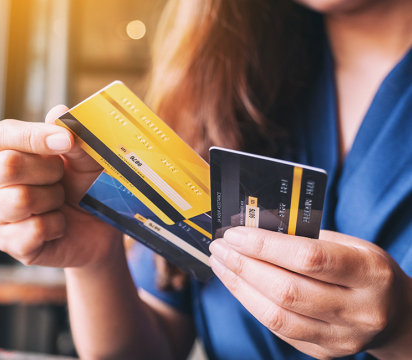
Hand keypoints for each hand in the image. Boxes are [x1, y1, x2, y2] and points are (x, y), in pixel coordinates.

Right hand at [0, 105, 122, 268]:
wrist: (99, 230)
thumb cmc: (87, 188)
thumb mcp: (89, 161)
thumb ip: (76, 138)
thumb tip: (59, 112)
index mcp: (11, 152)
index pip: (3, 134)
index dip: (34, 136)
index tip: (67, 141)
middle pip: (6, 166)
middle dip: (47, 171)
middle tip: (63, 179)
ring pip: (20, 199)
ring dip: (53, 200)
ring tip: (61, 203)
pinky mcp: (9, 242)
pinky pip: (33, 231)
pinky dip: (57, 226)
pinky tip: (59, 226)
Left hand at [209, 227, 411, 359]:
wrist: (394, 314)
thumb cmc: (364, 269)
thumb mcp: (349, 244)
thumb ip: (305, 237)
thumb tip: (253, 228)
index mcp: (369, 274)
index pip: (309, 258)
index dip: (265, 245)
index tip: (235, 234)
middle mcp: (359, 311)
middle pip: (286, 291)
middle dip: (243, 266)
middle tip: (219, 247)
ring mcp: (341, 338)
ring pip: (276, 316)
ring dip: (239, 287)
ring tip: (221, 264)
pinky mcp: (323, 352)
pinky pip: (277, 328)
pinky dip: (251, 303)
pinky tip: (238, 284)